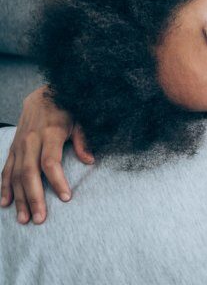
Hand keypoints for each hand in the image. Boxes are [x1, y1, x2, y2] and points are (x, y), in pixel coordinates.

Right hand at [1, 86, 94, 224]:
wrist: (44, 94)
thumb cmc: (67, 108)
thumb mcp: (80, 120)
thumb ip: (83, 141)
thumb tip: (90, 160)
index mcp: (50, 133)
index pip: (50, 162)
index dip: (57, 181)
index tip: (66, 197)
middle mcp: (31, 140)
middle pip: (29, 173)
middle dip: (34, 198)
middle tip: (40, 219)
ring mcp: (19, 145)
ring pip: (15, 175)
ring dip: (19, 198)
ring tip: (24, 219)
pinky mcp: (13, 147)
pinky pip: (6, 169)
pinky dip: (4, 187)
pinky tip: (6, 203)